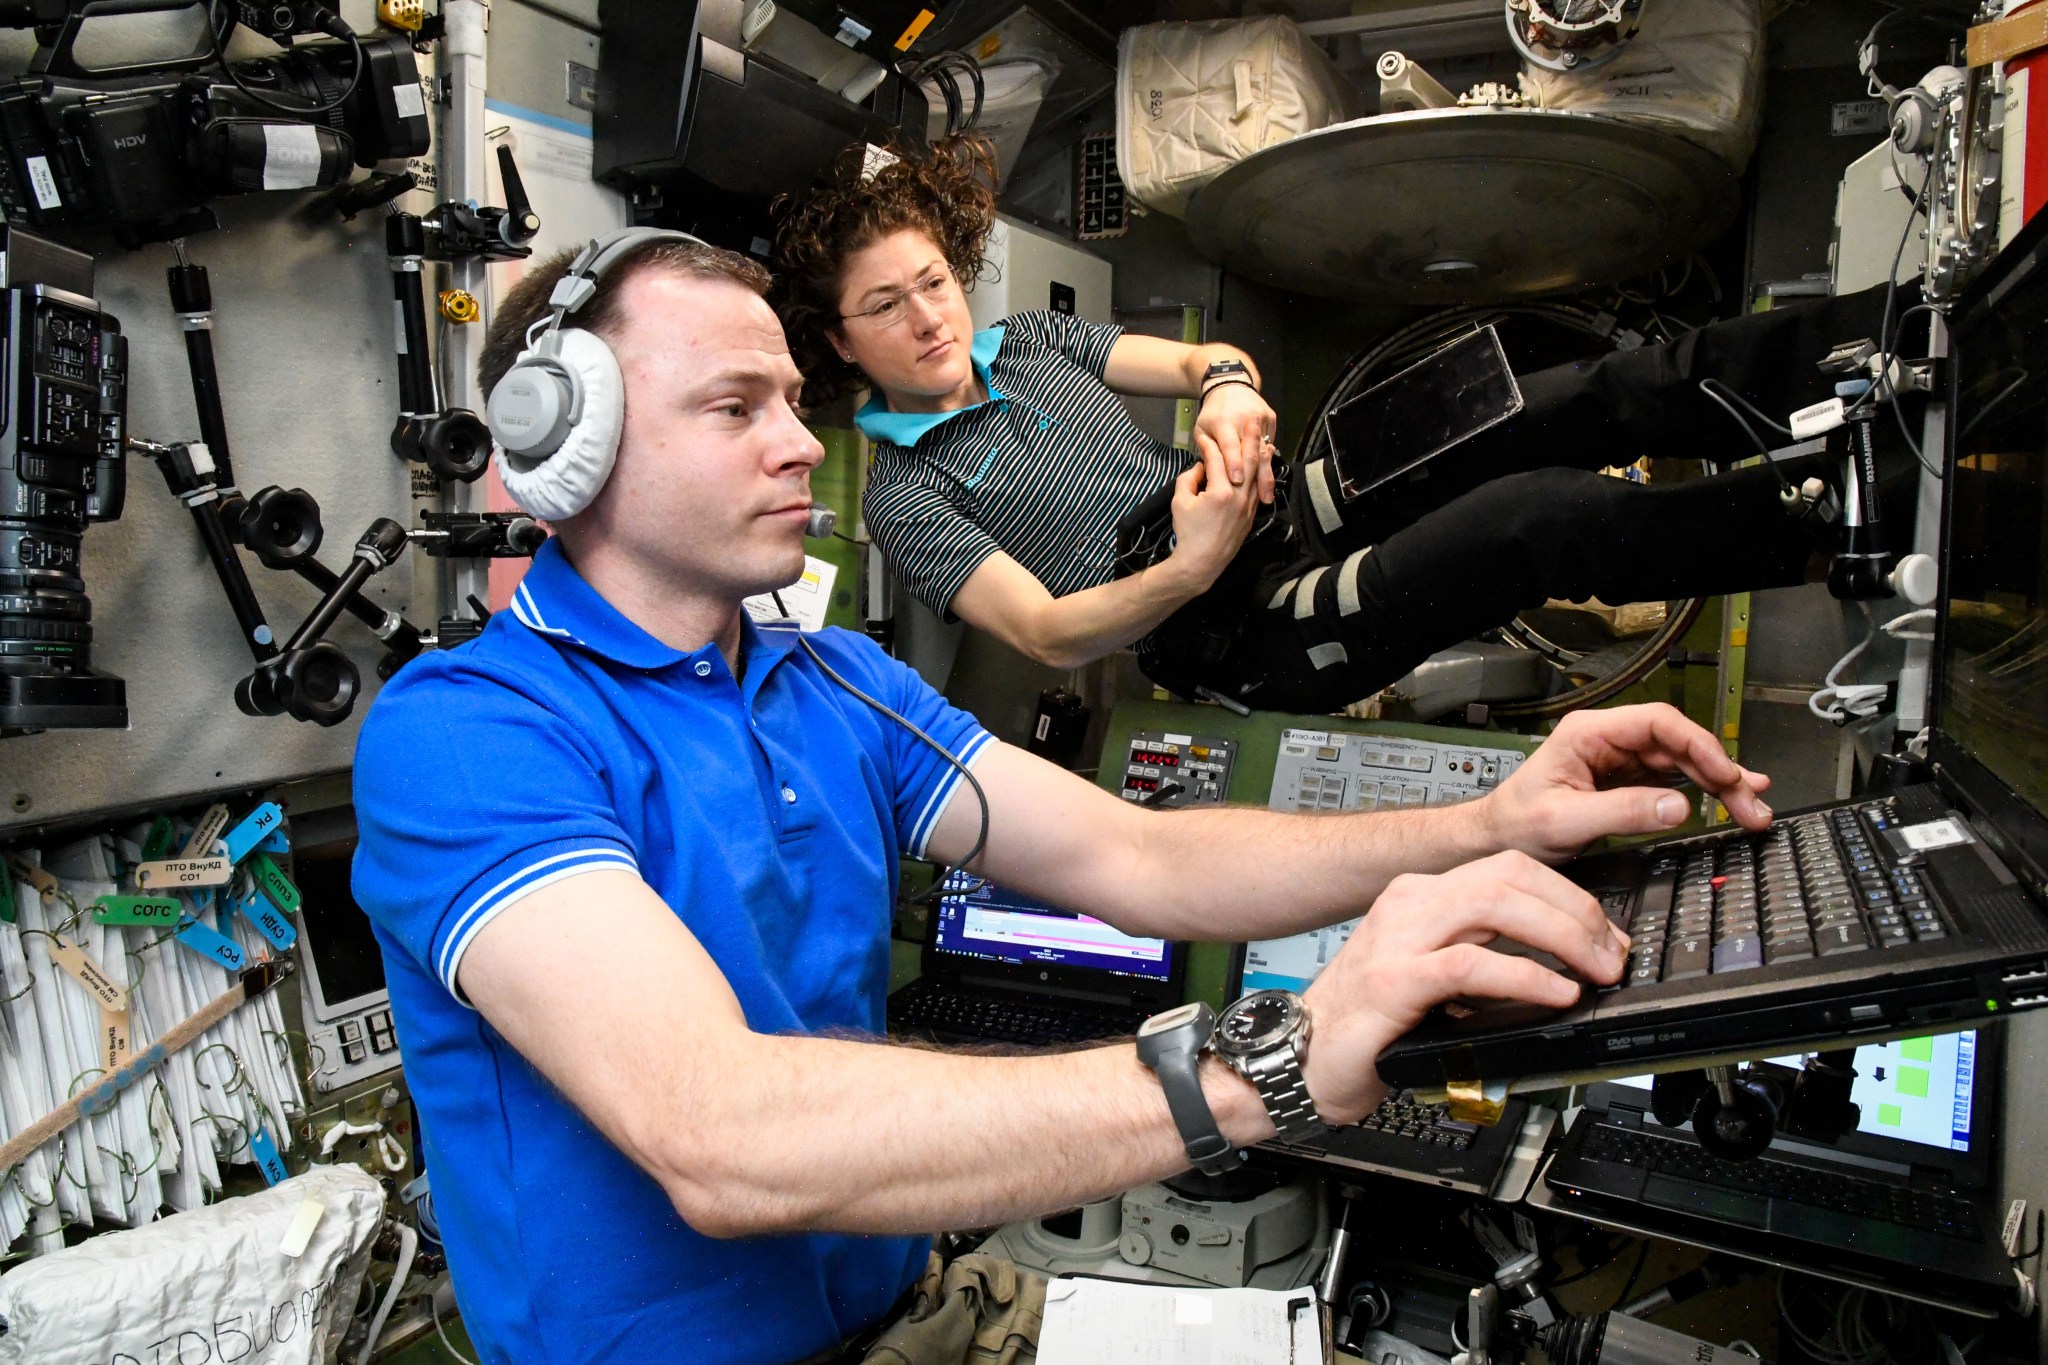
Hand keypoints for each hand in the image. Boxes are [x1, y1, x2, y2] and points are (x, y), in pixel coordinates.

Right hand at [1161, 444, 1259, 592]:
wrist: (1202, 563)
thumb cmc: (1188, 533)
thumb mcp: (1180, 502)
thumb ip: (1189, 478)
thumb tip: (1201, 468)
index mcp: (1220, 491)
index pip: (1217, 459)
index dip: (1208, 446)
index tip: (1203, 437)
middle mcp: (1240, 496)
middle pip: (1247, 460)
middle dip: (1250, 438)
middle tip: (1253, 419)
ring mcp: (1249, 505)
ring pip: (1257, 473)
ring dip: (1260, 452)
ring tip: (1263, 435)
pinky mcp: (1251, 514)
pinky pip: (1258, 487)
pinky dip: (1260, 472)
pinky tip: (1261, 463)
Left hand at [1192, 383, 1277, 504]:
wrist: (1231, 387)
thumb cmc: (1212, 414)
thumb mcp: (1201, 429)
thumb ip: (1206, 449)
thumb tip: (1208, 474)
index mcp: (1224, 422)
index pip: (1229, 445)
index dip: (1233, 462)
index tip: (1236, 480)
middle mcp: (1244, 420)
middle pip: (1252, 452)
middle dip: (1257, 476)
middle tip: (1259, 499)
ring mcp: (1261, 419)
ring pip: (1265, 452)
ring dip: (1267, 476)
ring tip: (1266, 497)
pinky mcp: (1271, 420)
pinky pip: (1270, 447)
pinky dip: (1269, 466)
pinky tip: (1268, 485)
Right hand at [1299, 851, 1627, 1124]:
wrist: (1297, 1058)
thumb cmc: (1365, 1026)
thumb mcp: (1432, 977)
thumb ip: (1480, 959)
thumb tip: (1558, 965)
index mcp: (1421, 897)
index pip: (1510, 869)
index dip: (1570, 897)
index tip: (1604, 937)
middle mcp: (1410, 904)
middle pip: (1511, 875)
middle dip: (1577, 911)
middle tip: (1610, 956)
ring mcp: (1398, 938)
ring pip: (1496, 904)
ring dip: (1562, 935)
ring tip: (1594, 971)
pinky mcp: (1392, 981)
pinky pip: (1471, 964)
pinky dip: (1525, 976)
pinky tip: (1555, 993)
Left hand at [1482, 702, 1773, 862]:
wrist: (1495, 841)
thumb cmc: (1515, 824)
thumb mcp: (1566, 821)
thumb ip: (1622, 812)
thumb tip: (1677, 807)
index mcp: (1589, 733)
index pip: (1658, 723)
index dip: (1698, 745)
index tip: (1724, 773)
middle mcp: (1608, 740)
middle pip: (1678, 743)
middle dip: (1719, 770)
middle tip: (1749, 801)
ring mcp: (1619, 760)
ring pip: (1682, 762)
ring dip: (1719, 783)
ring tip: (1751, 807)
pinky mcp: (1626, 782)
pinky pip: (1673, 781)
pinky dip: (1703, 793)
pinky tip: (1729, 800)